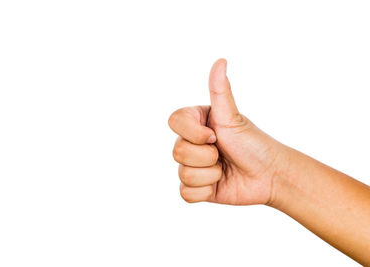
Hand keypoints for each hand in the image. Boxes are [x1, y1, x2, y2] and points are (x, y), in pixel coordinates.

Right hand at [168, 59, 288, 204]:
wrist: (270, 176)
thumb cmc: (253, 143)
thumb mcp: (233, 117)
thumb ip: (220, 91)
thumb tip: (220, 60)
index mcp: (197, 123)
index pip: (174, 122)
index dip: (193, 132)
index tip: (215, 135)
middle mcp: (192, 143)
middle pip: (177, 151)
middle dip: (207, 156)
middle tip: (224, 154)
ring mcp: (193, 166)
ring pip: (183, 173)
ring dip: (210, 174)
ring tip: (224, 169)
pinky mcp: (196, 188)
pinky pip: (186, 193)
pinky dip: (205, 191)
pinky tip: (219, 184)